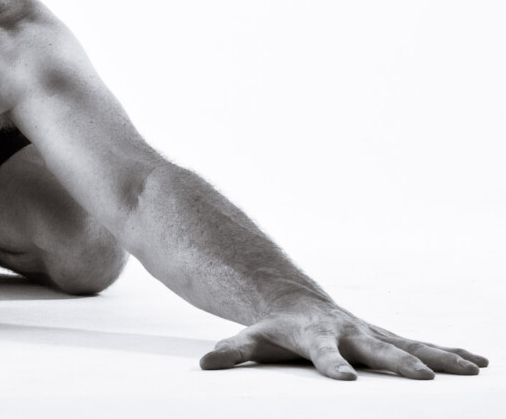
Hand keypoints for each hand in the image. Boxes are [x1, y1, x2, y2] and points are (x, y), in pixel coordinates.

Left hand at [199, 299, 487, 379]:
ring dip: (440, 356)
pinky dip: (449, 351)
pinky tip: (478, 362)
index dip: (332, 366)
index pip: (323, 354)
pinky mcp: (384, 337)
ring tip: (472, 369)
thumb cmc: (273, 329)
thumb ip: (231, 353)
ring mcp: (370, 333)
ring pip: (408, 345)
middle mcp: (349, 332)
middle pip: (376, 349)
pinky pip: (420, 345)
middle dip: (401, 363)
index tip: (345, 381)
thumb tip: (205, 365)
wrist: (291, 301)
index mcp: (316, 337)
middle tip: (426, 378)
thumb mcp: (250, 340)